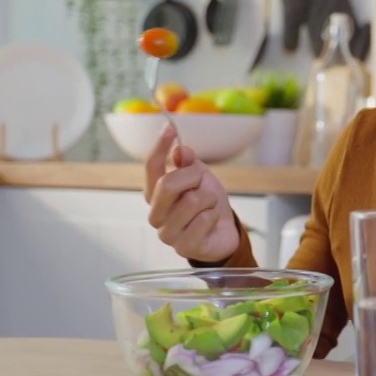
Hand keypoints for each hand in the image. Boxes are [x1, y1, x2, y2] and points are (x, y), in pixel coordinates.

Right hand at [143, 122, 239, 263]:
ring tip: (208, 206)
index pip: (151, 168)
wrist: (223, 232)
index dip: (159, 147)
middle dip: (193, 177)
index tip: (169, 128)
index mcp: (155, 195)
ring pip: (192, 201)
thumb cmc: (207, 204)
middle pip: (167, 184)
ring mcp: (168, 233)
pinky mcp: (184, 247)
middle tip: (202, 182)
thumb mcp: (200, 178)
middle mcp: (156, 214)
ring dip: (209, 199)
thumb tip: (180, 150)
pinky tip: (211, 222)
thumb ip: (188, 164)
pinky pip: (204, 220)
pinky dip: (214, 215)